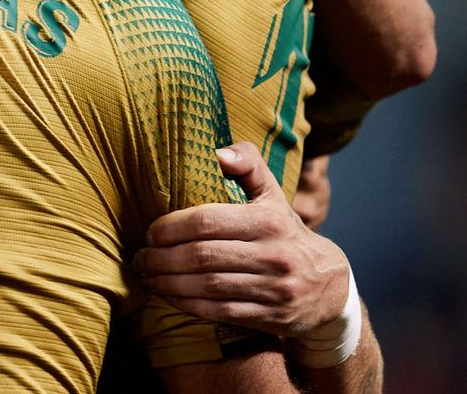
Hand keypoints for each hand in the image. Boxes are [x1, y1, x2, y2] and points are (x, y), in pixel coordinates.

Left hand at [136, 142, 351, 338]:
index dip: (171, 227)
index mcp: (269, 222)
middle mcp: (274, 256)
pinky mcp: (271, 317)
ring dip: (168, 283)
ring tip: (146, 276)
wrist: (330, 286)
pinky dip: (187, 304)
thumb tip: (218, 153)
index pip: (207, 222)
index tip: (150, 232)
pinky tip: (168, 295)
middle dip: (162, 258)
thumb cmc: (285, 232)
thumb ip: (248, 165)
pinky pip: (218, 312)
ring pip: (207, 287)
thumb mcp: (273, 195)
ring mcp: (274, 289)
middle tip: (140, 258)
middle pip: (202, 257)